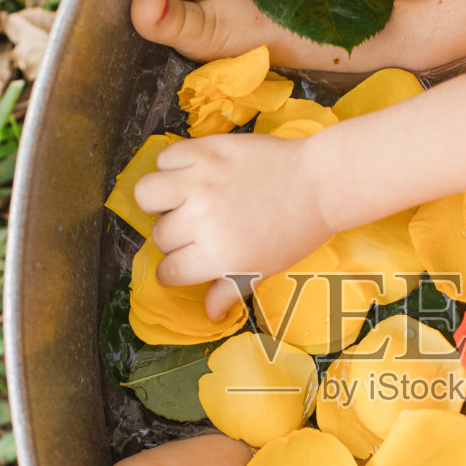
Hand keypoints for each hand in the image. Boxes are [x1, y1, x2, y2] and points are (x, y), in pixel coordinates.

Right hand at [132, 131, 333, 318]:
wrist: (319, 184)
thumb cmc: (295, 230)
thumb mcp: (263, 269)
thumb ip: (230, 289)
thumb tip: (209, 314)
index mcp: (216, 255)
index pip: (169, 271)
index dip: (173, 272)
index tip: (181, 264)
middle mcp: (201, 219)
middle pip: (160, 236)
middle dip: (174, 239)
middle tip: (194, 231)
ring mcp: (200, 182)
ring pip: (147, 193)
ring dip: (158, 201)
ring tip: (177, 201)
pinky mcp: (205, 151)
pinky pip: (165, 158)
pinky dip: (171, 166)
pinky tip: (190, 175)